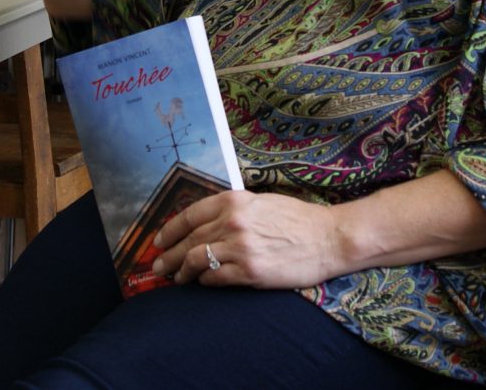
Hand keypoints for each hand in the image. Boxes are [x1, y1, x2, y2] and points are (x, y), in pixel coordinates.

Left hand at [151, 190, 341, 289]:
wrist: (327, 238)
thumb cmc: (297, 219)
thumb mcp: (261, 202)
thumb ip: (232, 209)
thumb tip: (204, 223)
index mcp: (234, 201)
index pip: (188, 216)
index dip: (168, 230)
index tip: (158, 241)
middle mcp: (233, 222)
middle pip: (187, 240)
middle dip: (168, 255)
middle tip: (158, 267)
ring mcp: (240, 248)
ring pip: (195, 260)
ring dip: (181, 272)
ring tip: (176, 278)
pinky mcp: (250, 272)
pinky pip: (214, 279)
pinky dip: (203, 281)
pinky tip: (202, 283)